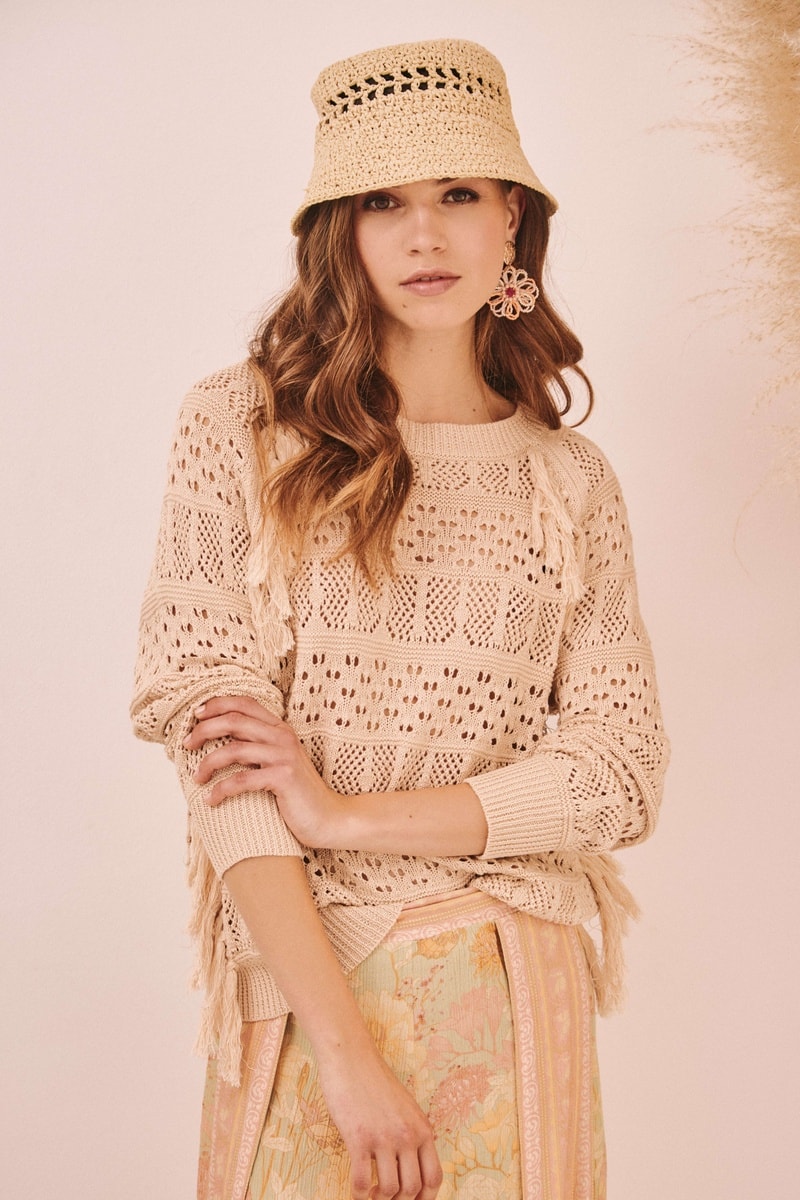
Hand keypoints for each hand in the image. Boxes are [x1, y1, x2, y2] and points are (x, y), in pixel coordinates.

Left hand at [183, 695, 343, 845]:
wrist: (328, 818)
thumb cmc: (297, 794)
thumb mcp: (277, 763)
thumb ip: (256, 748)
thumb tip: (217, 746)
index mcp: (279, 728)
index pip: (244, 703)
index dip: (216, 704)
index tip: (195, 716)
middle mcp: (282, 736)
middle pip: (234, 720)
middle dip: (204, 729)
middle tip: (186, 744)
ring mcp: (284, 755)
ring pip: (233, 748)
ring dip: (208, 762)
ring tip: (196, 777)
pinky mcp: (283, 777)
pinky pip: (241, 779)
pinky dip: (220, 789)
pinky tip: (211, 799)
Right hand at [316, 1043, 442, 1199]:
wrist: (350, 1055)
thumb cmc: (374, 1079)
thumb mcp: (404, 1106)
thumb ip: (411, 1132)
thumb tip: (411, 1164)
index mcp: (422, 1128)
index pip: (434, 1176)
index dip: (426, 1199)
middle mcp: (407, 1135)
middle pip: (413, 1188)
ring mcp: (384, 1137)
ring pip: (390, 1189)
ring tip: (372, 1198)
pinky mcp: (359, 1138)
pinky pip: (362, 1182)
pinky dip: (359, 1196)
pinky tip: (355, 1193)